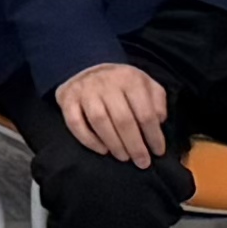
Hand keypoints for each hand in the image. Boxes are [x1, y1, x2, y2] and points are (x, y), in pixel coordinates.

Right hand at [55, 60, 169, 167]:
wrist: (86, 65)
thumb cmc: (121, 83)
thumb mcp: (145, 84)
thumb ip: (157, 101)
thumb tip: (159, 122)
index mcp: (130, 79)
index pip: (145, 113)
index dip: (153, 135)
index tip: (158, 152)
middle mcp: (106, 83)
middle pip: (123, 119)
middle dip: (135, 145)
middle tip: (142, 162)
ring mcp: (85, 90)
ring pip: (99, 121)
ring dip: (114, 144)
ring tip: (124, 157)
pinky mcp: (67, 99)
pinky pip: (75, 123)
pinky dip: (89, 140)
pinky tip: (102, 150)